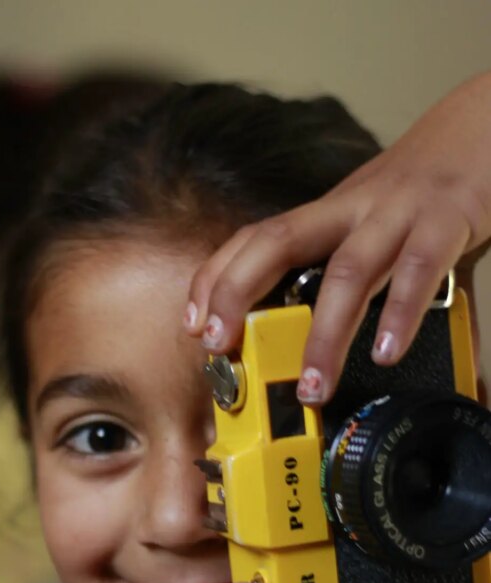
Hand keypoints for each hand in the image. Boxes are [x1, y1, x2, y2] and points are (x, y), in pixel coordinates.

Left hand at [186, 72, 490, 404]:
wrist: (486, 124)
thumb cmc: (423, 189)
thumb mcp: (372, 224)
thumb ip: (354, 280)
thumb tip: (341, 350)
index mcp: (329, 213)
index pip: (256, 238)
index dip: (217, 278)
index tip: (194, 325)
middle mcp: (352, 208)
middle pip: (278, 242)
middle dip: (238, 293)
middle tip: (219, 347)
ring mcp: (397, 213)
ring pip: (347, 273)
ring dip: (323, 334)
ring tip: (312, 385)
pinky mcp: (448, 219)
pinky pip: (420, 270)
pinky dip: (401, 314)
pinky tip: (386, 352)